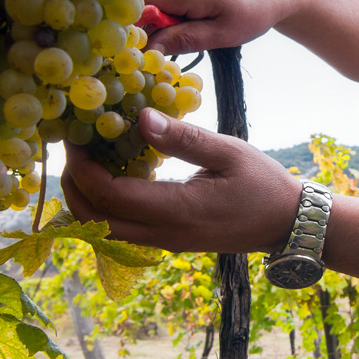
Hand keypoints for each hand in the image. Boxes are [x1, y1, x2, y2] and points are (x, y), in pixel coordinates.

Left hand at [61, 108, 301, 253]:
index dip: (81, 167)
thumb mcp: (228, 152)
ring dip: (84, 197)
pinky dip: (105, 205)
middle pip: (92, 220)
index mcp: (176, 211)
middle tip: (71, 147)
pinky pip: (121, 229)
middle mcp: (162, 234)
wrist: (287, 225)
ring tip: (87, 158)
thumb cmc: (263, 184)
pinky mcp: (168, 241)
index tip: (76, 135)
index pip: (107, 195)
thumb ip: (183, 138)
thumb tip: (140, 116)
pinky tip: (114, 173)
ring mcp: (164, 242)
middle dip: (71, 185)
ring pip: (103, 230)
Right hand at [139, 0, 292, 55]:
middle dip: (140, 30)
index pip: (134, 6)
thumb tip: (149, 51)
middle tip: (160, 53)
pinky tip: (181, 27)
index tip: (137, 54)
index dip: (130, 31)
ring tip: (177, 39)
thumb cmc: (251, 13)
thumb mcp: (221, 35)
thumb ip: (183, 40)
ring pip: (145, 3)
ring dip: (153, 24)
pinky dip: (162, 16)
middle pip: (136, 5)